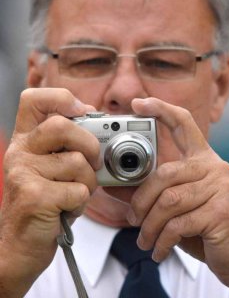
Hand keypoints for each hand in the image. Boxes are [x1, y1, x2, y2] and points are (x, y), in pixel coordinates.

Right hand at [0, 88, 98, 296]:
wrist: (18, 245)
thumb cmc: (44, 201)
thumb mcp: (51, 166)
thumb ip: (67, 143)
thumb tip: (94, 118)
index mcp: (25, 139)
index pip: (33, 99)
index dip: (61, 98)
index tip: (81, 111)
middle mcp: (20, 151)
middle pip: (62, 126)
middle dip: (89, 144)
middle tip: (92, 162)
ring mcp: (23, 173)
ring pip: (77, 161)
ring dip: (88, 182)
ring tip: (75, 193)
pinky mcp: (34, 197)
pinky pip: (78, 190)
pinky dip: (81, 202)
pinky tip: (68, 208)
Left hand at [127, 97, 228, 295]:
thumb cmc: (208, 227)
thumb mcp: (178, 207)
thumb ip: (150, 193)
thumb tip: (113, 186)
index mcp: (203, 160)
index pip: (183, 123)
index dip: (160, 109)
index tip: (138, 103)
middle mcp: (214, 167)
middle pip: (164, 173)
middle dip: (141, 201)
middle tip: (133, 220)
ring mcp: (220, 187)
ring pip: (168, 201)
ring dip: (150, 226)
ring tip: (145, 240)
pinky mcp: (221, 211)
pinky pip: (178, 223)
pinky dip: (162, 240)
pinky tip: (159, 250)